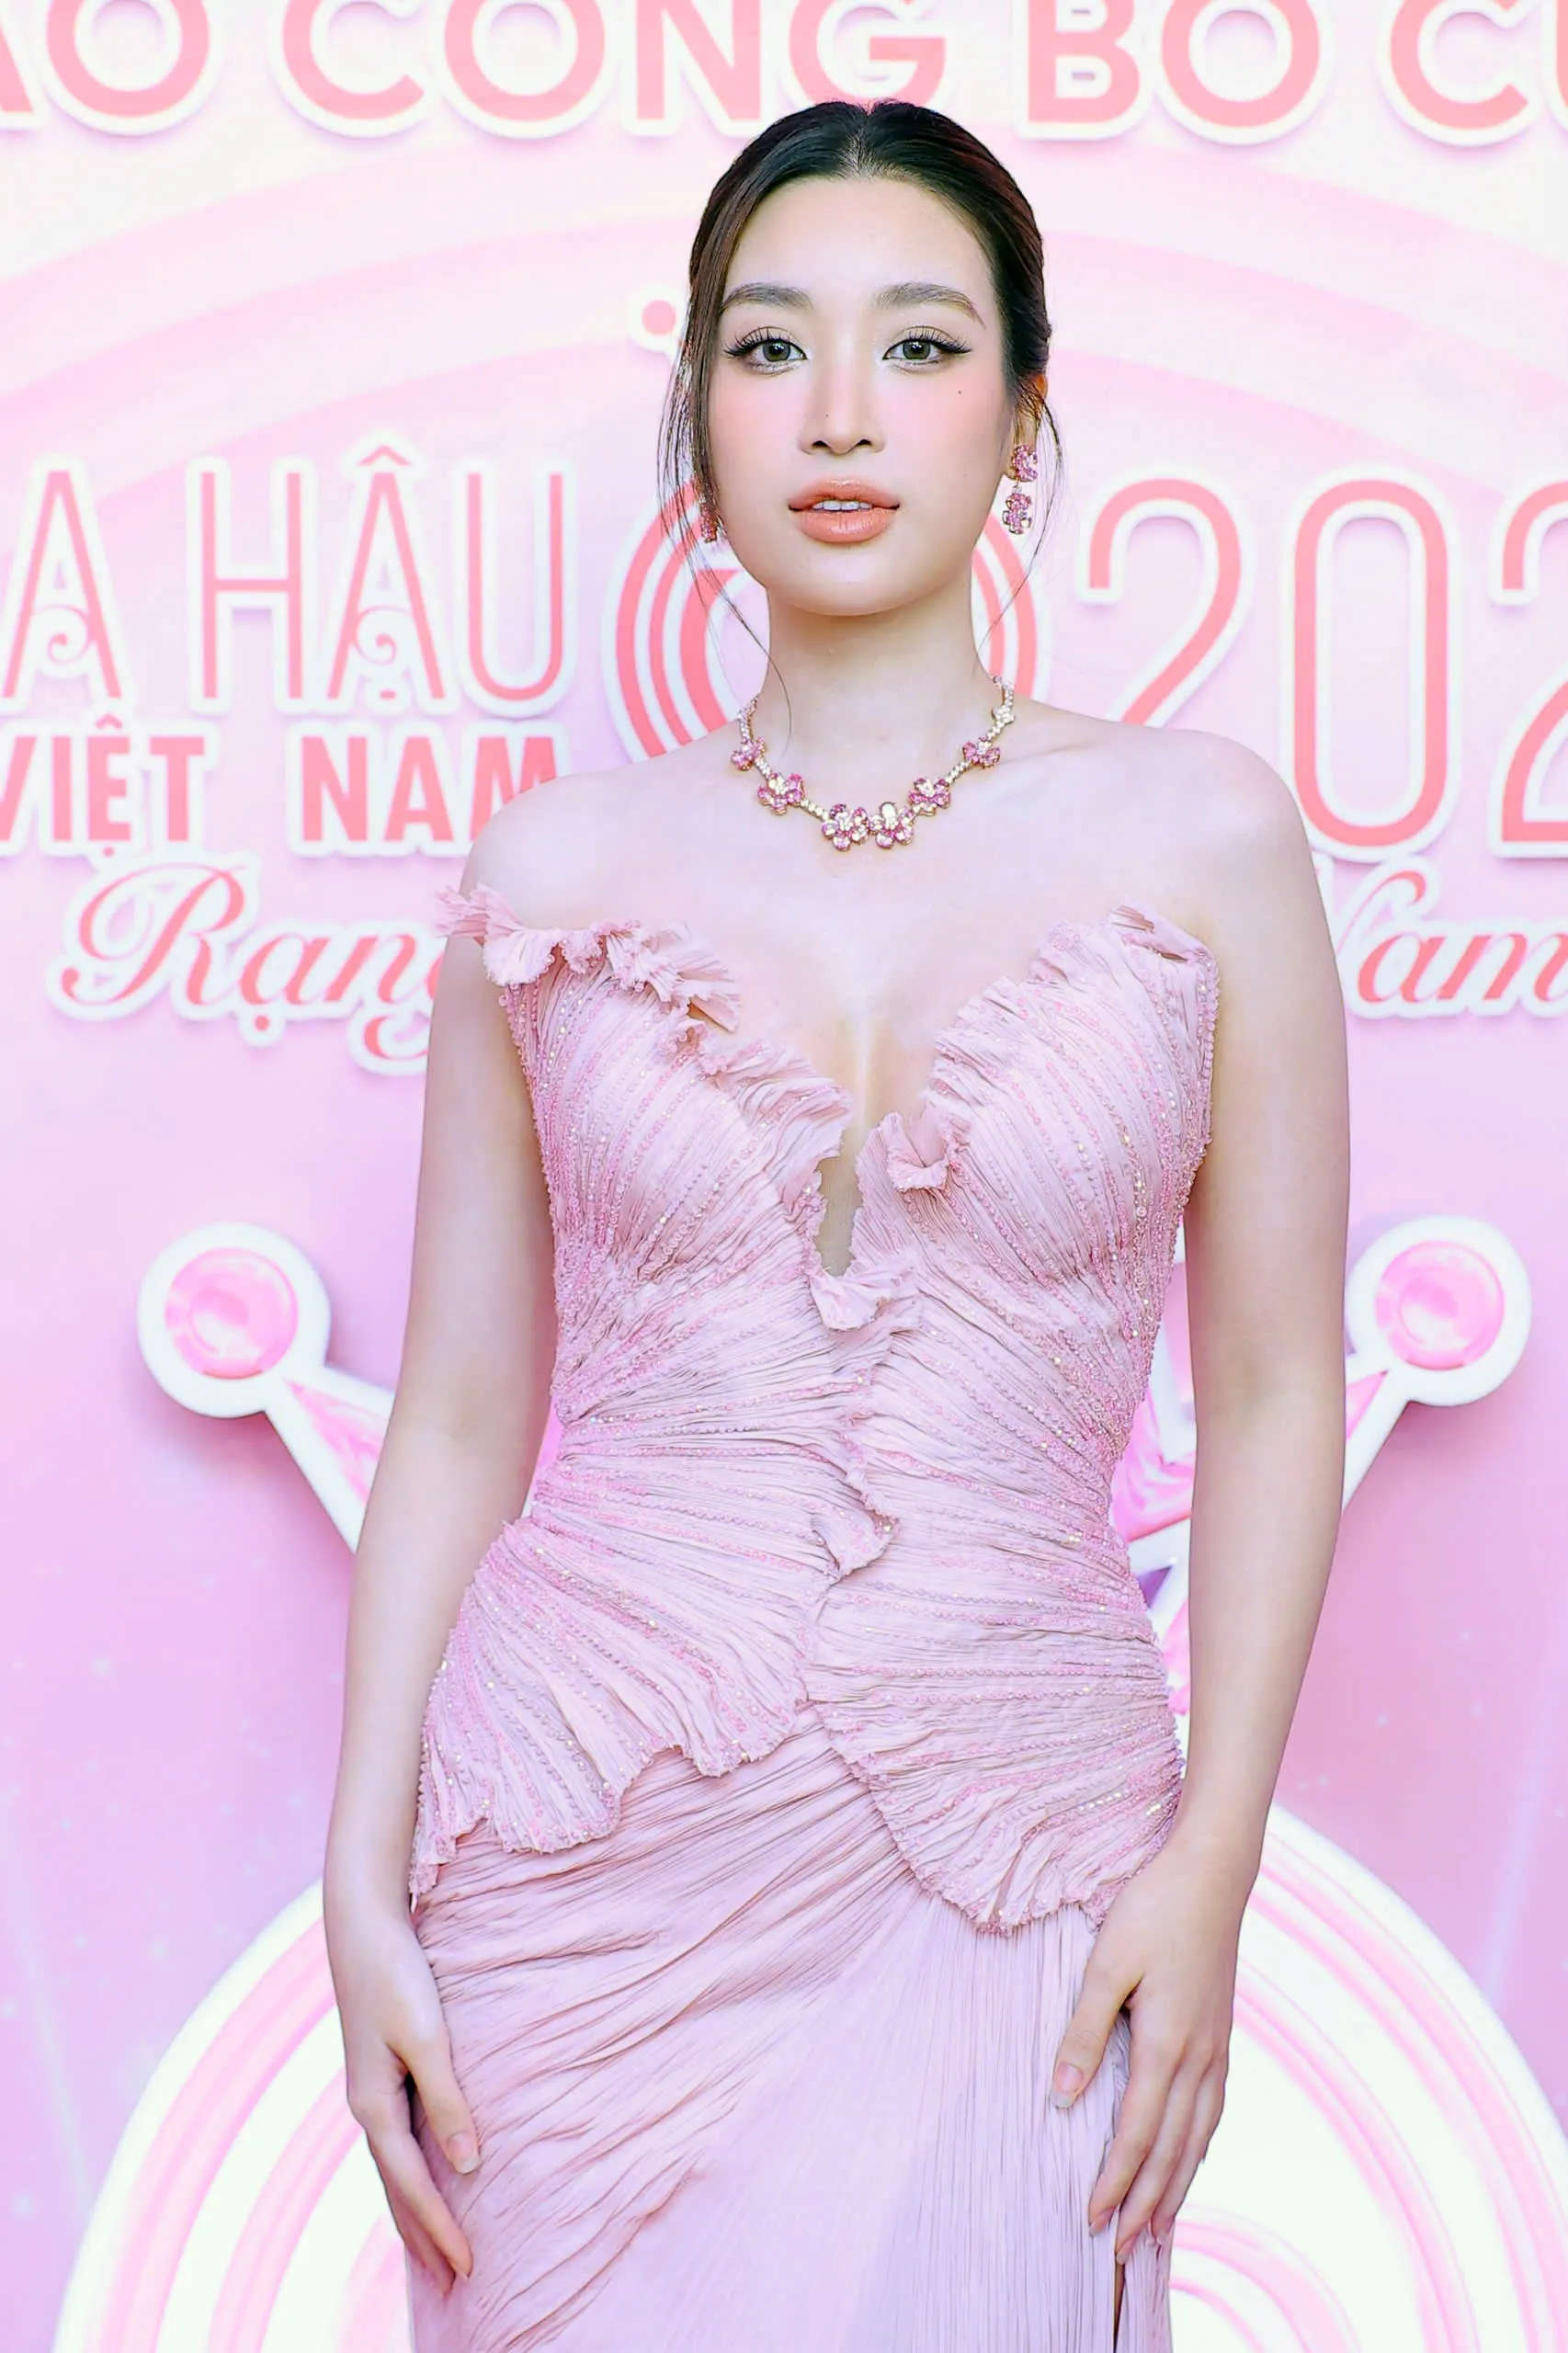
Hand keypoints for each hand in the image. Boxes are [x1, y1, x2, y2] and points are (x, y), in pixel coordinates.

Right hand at [326, 1889, 478, 2294]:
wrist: (362, 1925)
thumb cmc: (398, 1975)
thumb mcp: (428, 2037)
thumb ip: (448, 2099)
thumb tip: (466, 2164)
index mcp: (376, 2105)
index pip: (413, 2186)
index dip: (441, 2229)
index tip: (469, 2268)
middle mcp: (368, 2107)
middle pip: (397, 2189)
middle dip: (423, 2237)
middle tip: (455, 2283)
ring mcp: (370, 2090)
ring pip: (393, 2169)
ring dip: (414, 2211)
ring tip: (435, 2251)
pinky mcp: (379, 2071)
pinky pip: (396, 2141)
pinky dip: (410, 2174)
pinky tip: (425, 2175)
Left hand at [1050, 1830, 1249, 2257]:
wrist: (1213, 1873)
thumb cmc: (1152, 1909)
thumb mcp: (1105, 1963)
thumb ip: (1082, 2030)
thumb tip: (1060, 2097)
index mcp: (1164, 2044)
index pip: (1135, 2133)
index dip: (1114, 2181)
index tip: (1091, 2220)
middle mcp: (1198, 2057)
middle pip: (1172, 2150)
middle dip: (1146, 2203)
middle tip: (1121, 2249)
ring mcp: (1216, 2048)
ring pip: (1198, 2136)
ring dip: (1176, 2185)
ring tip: (1158, 2226)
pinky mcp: (1223, 2034)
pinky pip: (1213, 2110)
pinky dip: (1198, 2146)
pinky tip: (1190, 2156)